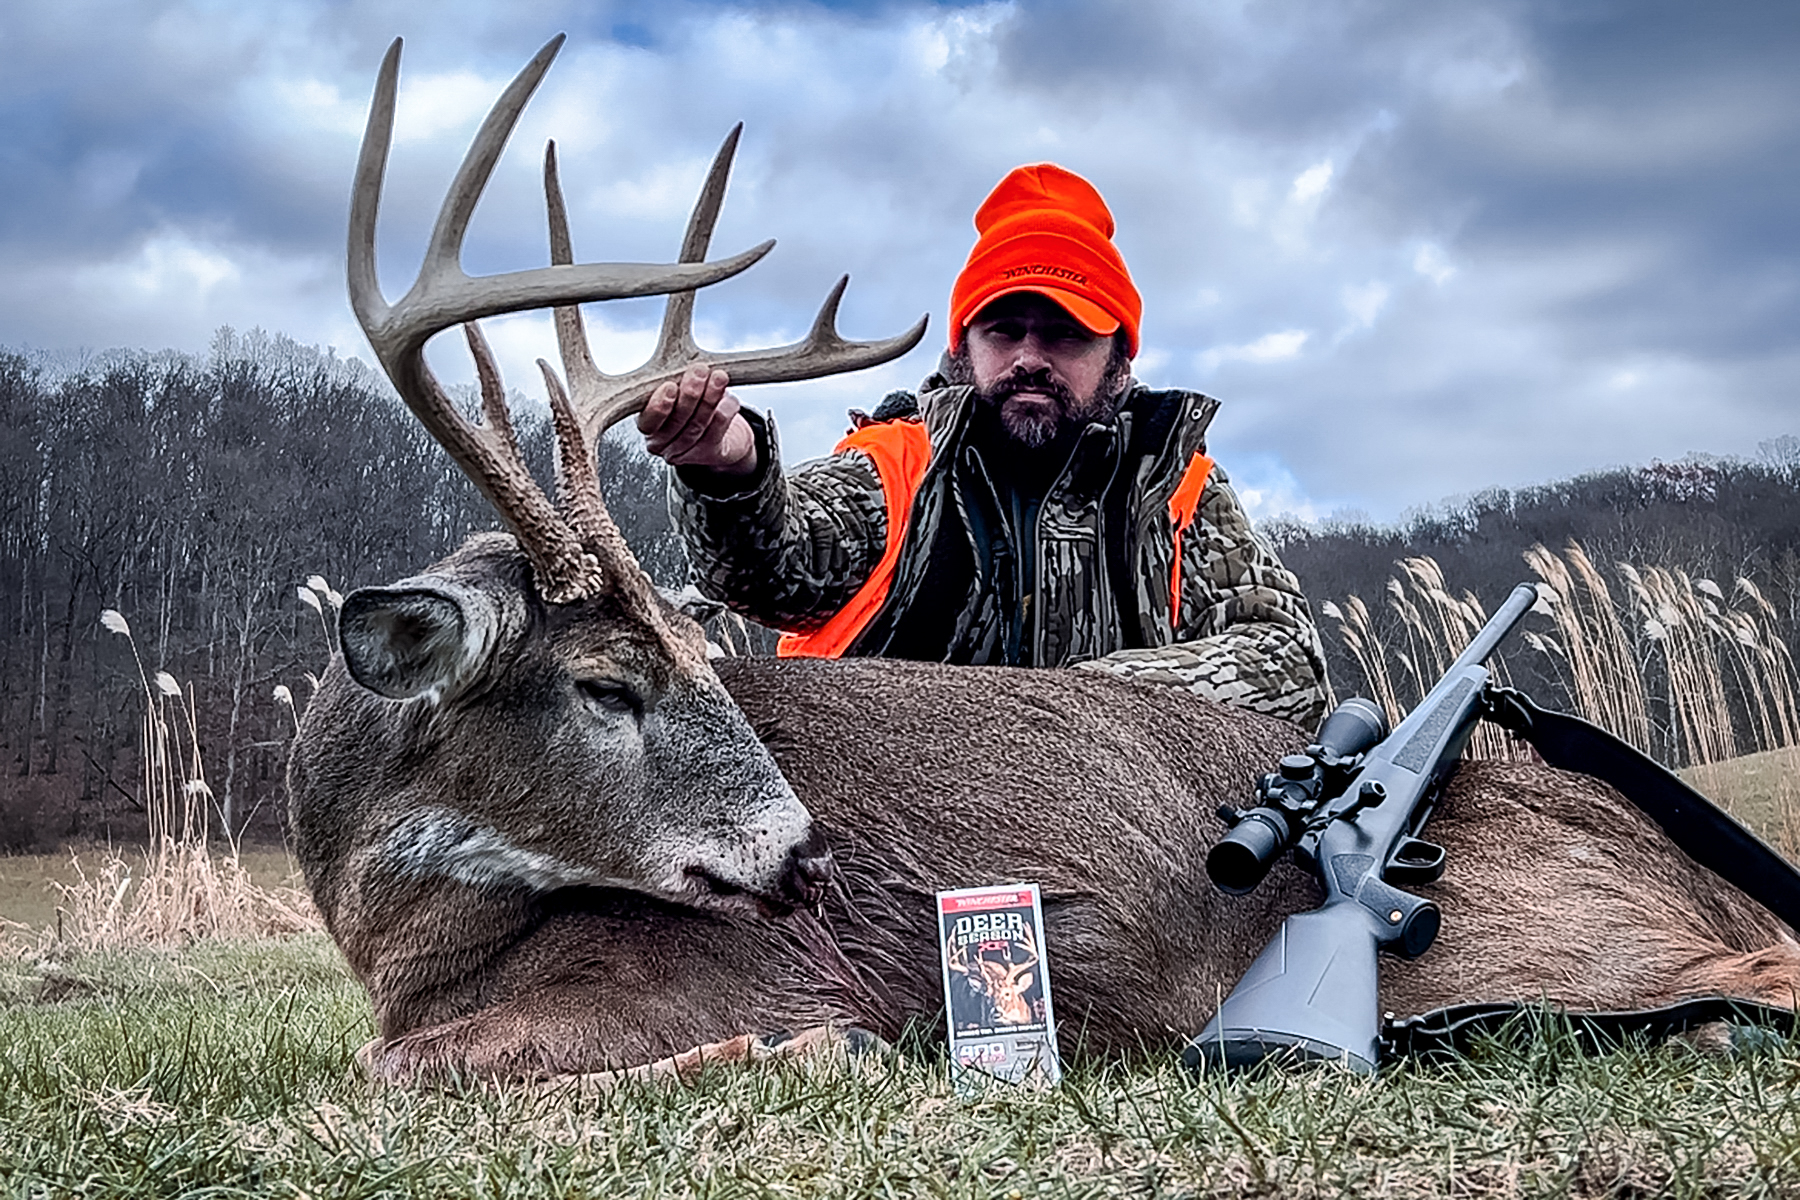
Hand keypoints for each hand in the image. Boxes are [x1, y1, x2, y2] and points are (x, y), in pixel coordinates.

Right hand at [638, 364, 757, 476]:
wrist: (718, 427)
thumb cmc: (692, 401)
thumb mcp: (677, 386)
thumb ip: (675, 378)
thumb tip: (681, 356)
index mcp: (647, 424)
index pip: (648, 421)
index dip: (658, 406)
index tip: (670, 386)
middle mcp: (661, 443)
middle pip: (676, 422)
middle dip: (690, 394)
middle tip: (699, 372)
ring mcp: (683, 452)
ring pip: (697, 426)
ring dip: (709, 399)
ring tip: (718, 378)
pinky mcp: (708, 455)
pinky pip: (716, 432)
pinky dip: (725, 412)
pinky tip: (730, 397)